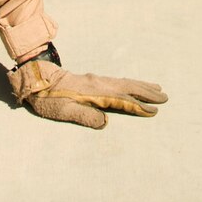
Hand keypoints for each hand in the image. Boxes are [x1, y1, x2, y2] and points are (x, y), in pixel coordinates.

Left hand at [8, 53, 165, 129]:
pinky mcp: (94, 81)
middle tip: (165, 97)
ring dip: (141, 86)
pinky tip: (135, 86)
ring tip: (157, 89)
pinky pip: (118, 81)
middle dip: (147, 92)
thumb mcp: (62, 111)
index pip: (121, 99)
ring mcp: (96, 80)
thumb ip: (84, 116)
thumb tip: (105, 122)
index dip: (137, 106)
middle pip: (127, 87)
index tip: (153, 110)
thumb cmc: (47, 98)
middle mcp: (98, 83)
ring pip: (124, 82)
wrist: (36, 79)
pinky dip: (131, 83)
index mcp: (93, 91)